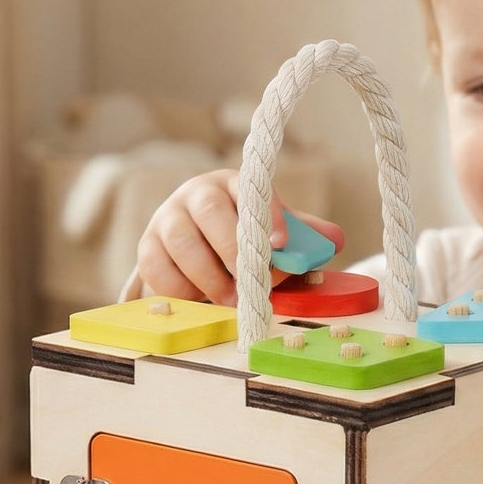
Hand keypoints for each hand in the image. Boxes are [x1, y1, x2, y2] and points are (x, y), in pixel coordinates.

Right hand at [135, 169, 344, 305]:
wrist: (193, 241)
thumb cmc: (241, 234)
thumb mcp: (272, 230)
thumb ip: (302, 234)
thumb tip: (334, 240)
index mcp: (234, 183)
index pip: (251, 188)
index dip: (267, 213)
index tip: (281, 242)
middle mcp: (196, 193)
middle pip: (211, 212)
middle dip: (233, 251)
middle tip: (251, 284)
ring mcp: (167, 218)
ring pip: (182, 243)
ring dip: (210, 277)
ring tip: (231, 300)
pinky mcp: (148, 246)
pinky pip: (159, 269)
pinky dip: (182, 289)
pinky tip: (201, 298)